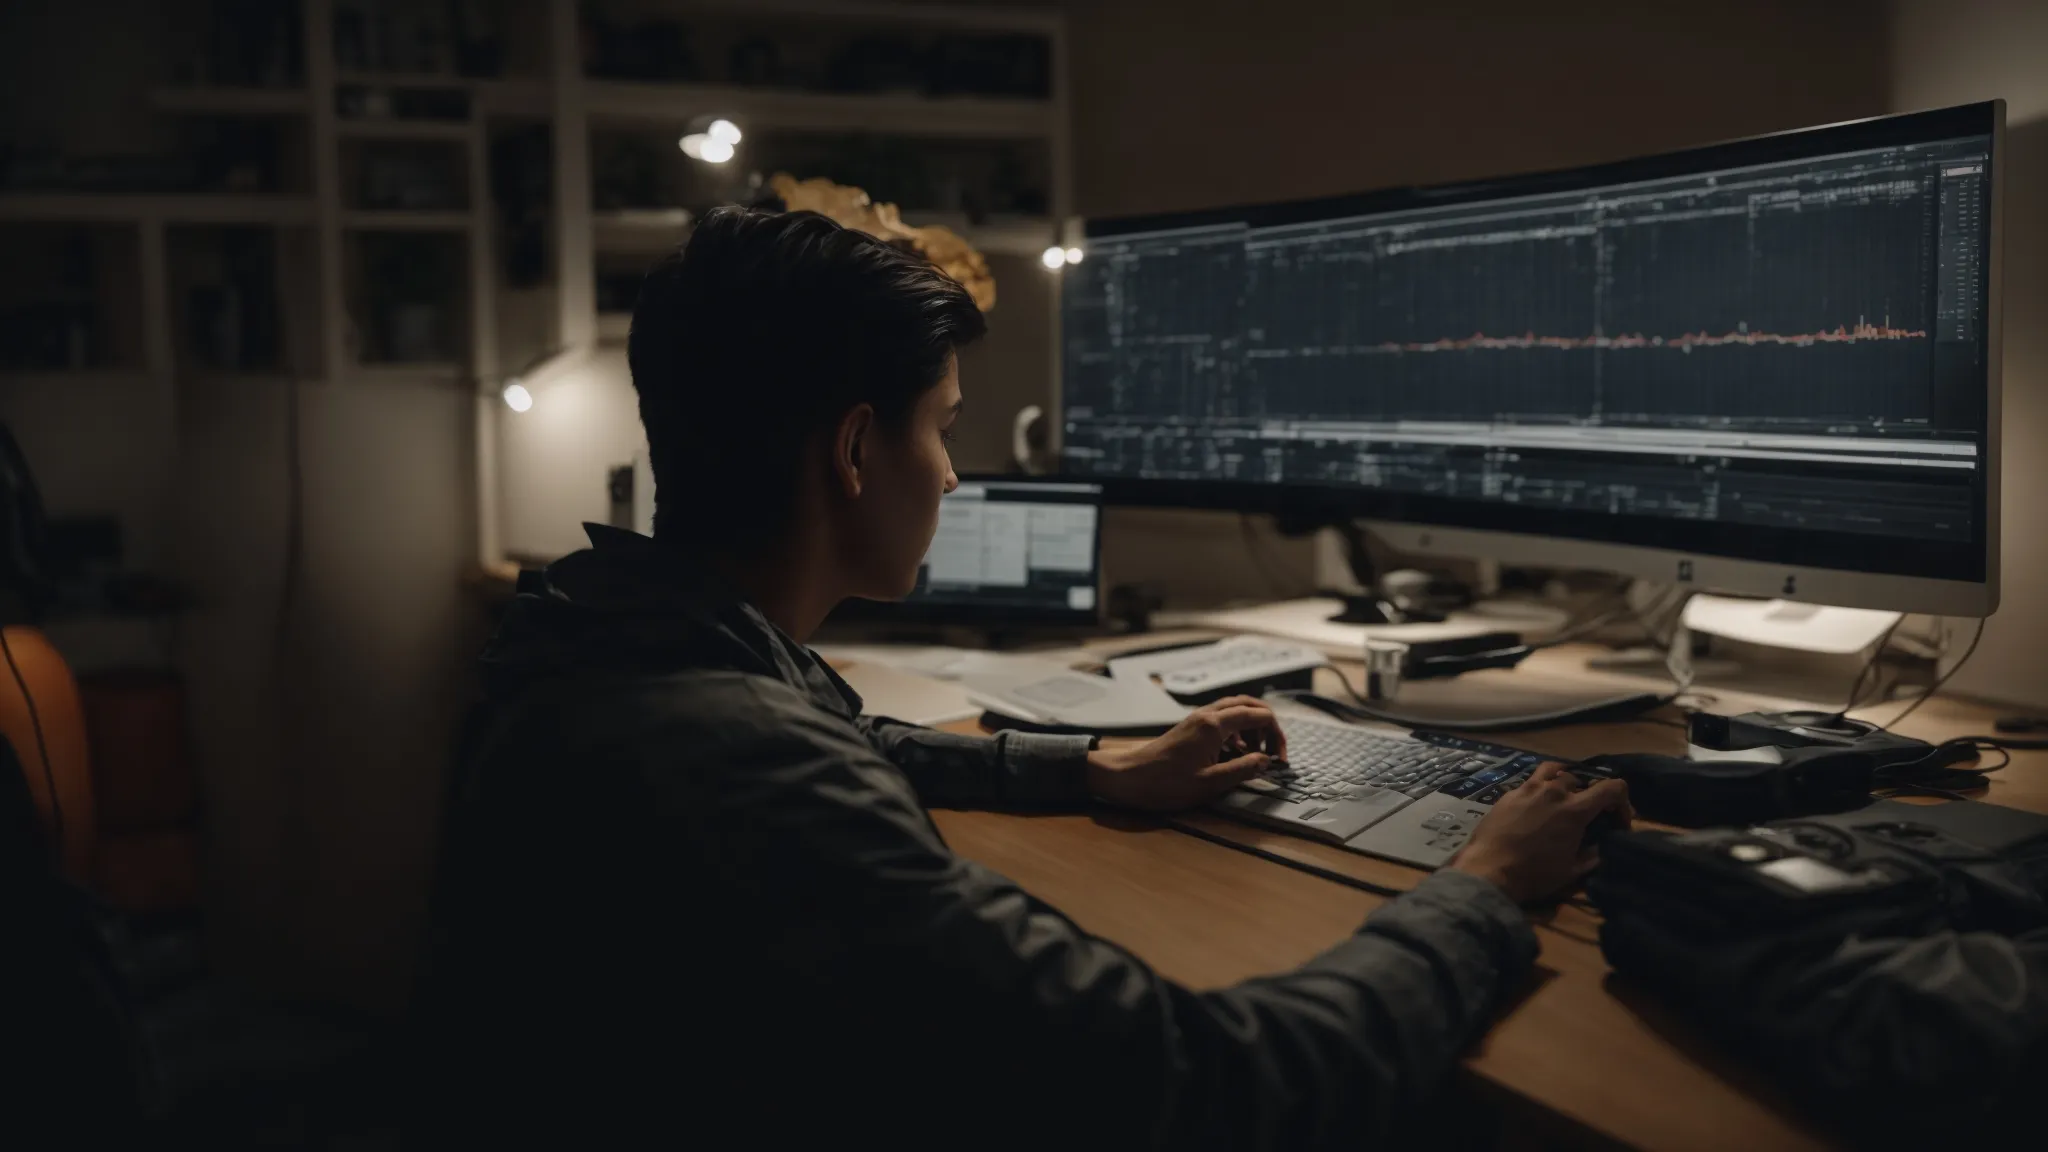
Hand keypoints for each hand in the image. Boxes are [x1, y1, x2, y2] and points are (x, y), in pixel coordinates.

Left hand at [1085, 696, 1287, 812]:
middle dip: (1267, 726)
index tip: (1279, 760)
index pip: (1259, 716)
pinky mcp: (1191, 728)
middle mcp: (1206, 716)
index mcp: (1214, 725)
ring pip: (1235, 710)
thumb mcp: (1209, 783)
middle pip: (1248, 705)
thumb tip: (1266, 762)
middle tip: (1273, 752)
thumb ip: (1242, 770)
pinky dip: (1236, 731)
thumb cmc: (1164, 783)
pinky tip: (1236, 753)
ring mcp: (1197, 720)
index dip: (1276, 736)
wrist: (1128, 777)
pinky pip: (1222, 720)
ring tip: (1255, 754)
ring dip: (1252, 727)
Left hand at [1447, 762, 1632, 903]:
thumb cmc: (1534, 874)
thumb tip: (1601, 847)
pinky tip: (1535, 805)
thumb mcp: (1572, 870)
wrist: (1489, 870)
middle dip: (1590, 795)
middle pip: (1581, 780)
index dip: (1622, 802)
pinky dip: (1540, 787)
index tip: (1617, 821)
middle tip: (1586, 815)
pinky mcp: (1509, 793)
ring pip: (1554, 771)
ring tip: (1562, 798)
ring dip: (1564, 781)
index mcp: (1575, 810)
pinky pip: (1530, 781)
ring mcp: (1528, 789)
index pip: (1612, 787)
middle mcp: (1554, 791)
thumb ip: (1592, 855)